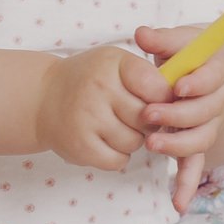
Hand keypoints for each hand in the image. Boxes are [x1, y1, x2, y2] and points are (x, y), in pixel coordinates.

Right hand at [36, 45, 172, 172]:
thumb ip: (148, 76)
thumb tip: (180, 102)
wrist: (42, 98)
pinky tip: (106, 141)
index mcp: (113, 64)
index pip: (157, 87)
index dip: (163, 99)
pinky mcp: (81, 146)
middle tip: (133, 116)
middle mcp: (99, 88)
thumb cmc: (90, 80)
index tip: (156, 101)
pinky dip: (118, 156)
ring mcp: (88, 118)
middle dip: (148, 122)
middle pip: (149, 119)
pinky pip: (119, 160)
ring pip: (135, 142)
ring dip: (132, 140)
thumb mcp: (116, 63)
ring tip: (115, 127)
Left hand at [132, 25, 223, 212]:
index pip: (213, 78)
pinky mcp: (197, 144)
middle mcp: (218, 101)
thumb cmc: (190, 56)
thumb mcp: (179, 42)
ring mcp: (209, 125)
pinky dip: (187, 185)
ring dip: (178, 145)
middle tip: (149, 115)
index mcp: (217, 71)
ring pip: (201, 140)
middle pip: (205, 113)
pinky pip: (195, 165)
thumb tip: (142, 34)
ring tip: (152, 145)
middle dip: (178, 116)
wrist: (207, 76)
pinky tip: (177, 204)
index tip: (179, 86)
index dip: (198, 84)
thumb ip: (162, 40)